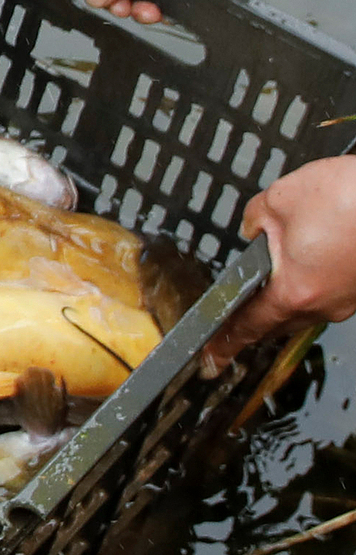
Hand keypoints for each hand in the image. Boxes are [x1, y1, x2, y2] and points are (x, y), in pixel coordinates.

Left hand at [201, 156, 355, 369]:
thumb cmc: (350, 198)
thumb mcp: (280, 199)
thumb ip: (255, 220)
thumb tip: (253, 230)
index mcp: (294, 290)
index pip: (249, 325)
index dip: (226, 340)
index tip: (213, 355)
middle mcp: (323, 303)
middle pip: (278, 320)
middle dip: (257, 313)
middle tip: (239, 308)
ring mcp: (347, 298)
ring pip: (307, 307)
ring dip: (289, 291)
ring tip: (280, 265)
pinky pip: (329, 291)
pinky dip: (315, 278)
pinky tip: (315, 250)